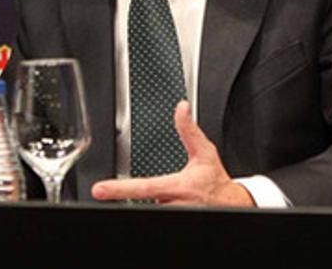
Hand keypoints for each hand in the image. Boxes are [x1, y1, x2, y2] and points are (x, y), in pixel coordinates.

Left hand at [91, 100, 254, 206]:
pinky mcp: (174, 222)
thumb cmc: (215, 179)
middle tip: (154, 190)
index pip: (144, 188)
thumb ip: (189, 131)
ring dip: (153, 201)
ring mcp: (174, 216)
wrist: (232, 204)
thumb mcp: (205, 152)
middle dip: (140, 195)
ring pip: (150, 209)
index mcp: (180, 186)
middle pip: (143, 202)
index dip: (119, 189)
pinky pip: (156, 216)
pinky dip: (158, 207)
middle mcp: (175, 205)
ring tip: (173, 195)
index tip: (99, 189)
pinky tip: (171, 202)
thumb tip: (181, 108)